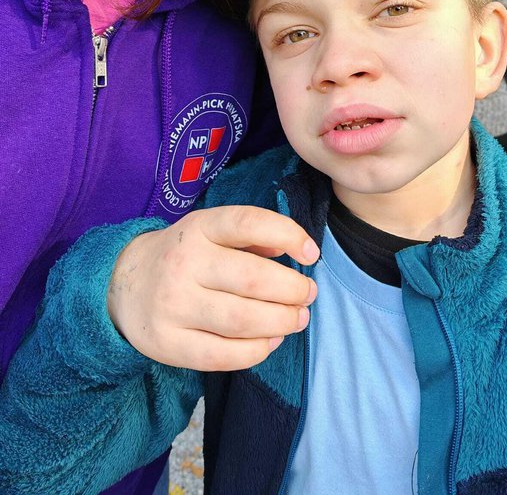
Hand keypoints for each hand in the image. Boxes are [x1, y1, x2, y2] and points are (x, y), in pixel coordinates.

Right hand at [107, 206, 318, 371]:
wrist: (123, 282)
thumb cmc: (184, 254)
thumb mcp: (211, 230)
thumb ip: (252, 235)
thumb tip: (293, 249)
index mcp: (200, 228)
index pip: (248, 222)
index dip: (288, 235)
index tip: (312, 253)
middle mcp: (184, 263)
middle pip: (252, 279)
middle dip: (293, 290)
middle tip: (308, 295)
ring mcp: (173, 305)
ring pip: (241, 320)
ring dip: (281, 322)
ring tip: (296, 319)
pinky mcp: (167, 343)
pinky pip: (222, 355)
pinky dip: (256, 351)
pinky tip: (270, 341)